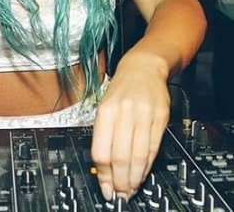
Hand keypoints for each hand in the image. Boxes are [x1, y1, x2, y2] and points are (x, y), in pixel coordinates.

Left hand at [91, 60, 169, 201]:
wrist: (144, 67)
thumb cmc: (120, 89)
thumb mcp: (104, 106)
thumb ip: (103, 134)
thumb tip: (102, 166)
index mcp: (105, 111)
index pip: (101, 150)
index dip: (103, 173)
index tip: (105, 187)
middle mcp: (123, 113)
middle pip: (121, 156)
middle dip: (120, 180)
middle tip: (120, 194)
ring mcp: (143, 115)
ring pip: (138, 155)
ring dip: (135, 177)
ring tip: (131, 189)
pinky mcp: (160, 118)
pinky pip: (154, 148)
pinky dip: (147, 165)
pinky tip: (143, 173)